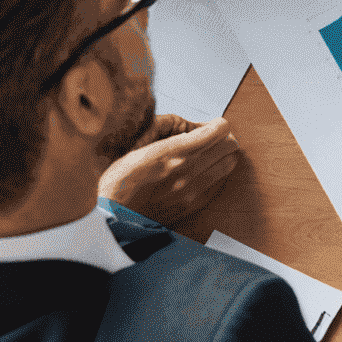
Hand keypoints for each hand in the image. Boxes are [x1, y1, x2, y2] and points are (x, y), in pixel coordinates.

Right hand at [98, 115, 240, 226]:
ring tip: (207, 155)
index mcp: (175, 152)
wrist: (112, 217)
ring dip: (222, 156)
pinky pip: (218, 183)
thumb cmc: (120, 180)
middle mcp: (189, 170)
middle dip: (223, 138)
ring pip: (229, 163)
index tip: (211, 126)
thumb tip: (197, 128)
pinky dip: (215, 175)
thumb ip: (171, 135)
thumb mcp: (141, 147)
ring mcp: (192, 190)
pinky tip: (201, 173)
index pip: (220, 129)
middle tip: (211, 139)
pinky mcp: (192, 205)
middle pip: (230, 145)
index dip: (217, 124)